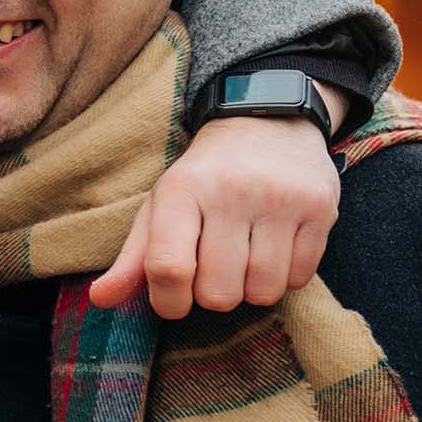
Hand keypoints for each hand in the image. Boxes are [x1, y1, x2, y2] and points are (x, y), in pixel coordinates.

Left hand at [91, 115, 338, 317]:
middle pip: (218, 293)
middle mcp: (232, 191)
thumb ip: (133, 258)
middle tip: (216, 266)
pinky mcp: (320, 207)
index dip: (168, 302)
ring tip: (247, 257)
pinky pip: (299, 278)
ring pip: (262, 292)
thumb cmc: (205, 176)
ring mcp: (281, 199)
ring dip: (252, 288)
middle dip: (213, 294)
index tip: (174, 297)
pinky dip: (286, 276)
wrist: (267, 120)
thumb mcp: (162, 205)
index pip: (169, 270)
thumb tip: (100, 299)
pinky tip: (276, 247)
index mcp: (182, 191)